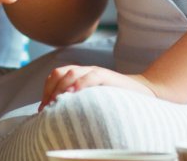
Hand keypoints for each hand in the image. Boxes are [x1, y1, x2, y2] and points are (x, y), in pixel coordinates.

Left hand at [41, 65, 156, 105]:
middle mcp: (85, 71)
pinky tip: (72, 95)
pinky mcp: (107, 76)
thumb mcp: (93, 99)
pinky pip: (91, 76)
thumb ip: (78, 102)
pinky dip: (79, 84)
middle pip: (59, 73)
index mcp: (79, 75)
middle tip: (47, 108)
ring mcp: (96, 72)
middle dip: (50, 91)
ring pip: (71, 73)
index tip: (43, 109)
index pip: (55, 76)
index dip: (46, 90)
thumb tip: (57, 116)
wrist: (143, 92)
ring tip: (55, 103)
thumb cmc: (115, 99)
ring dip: (60, 88)